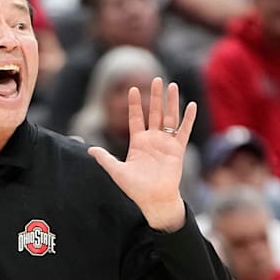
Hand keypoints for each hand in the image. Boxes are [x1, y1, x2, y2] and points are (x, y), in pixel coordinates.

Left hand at [88, 77, 195, 231]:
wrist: (154, 200)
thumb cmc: (136, 189)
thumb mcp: (117, 171)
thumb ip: (105, 159)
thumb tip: (89, 150)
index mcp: (138, 142)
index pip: (136, 118)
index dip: (135, 104)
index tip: (133, 88)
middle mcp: (153, 140)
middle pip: (154, 113)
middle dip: (155, 96)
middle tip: (156, 79)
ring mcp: (166, 143)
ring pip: (169, 118)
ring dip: (171, 102)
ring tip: (172, 85)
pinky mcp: (177, 150)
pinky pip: (183, 131)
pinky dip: (188, 119)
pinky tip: (190, 105)